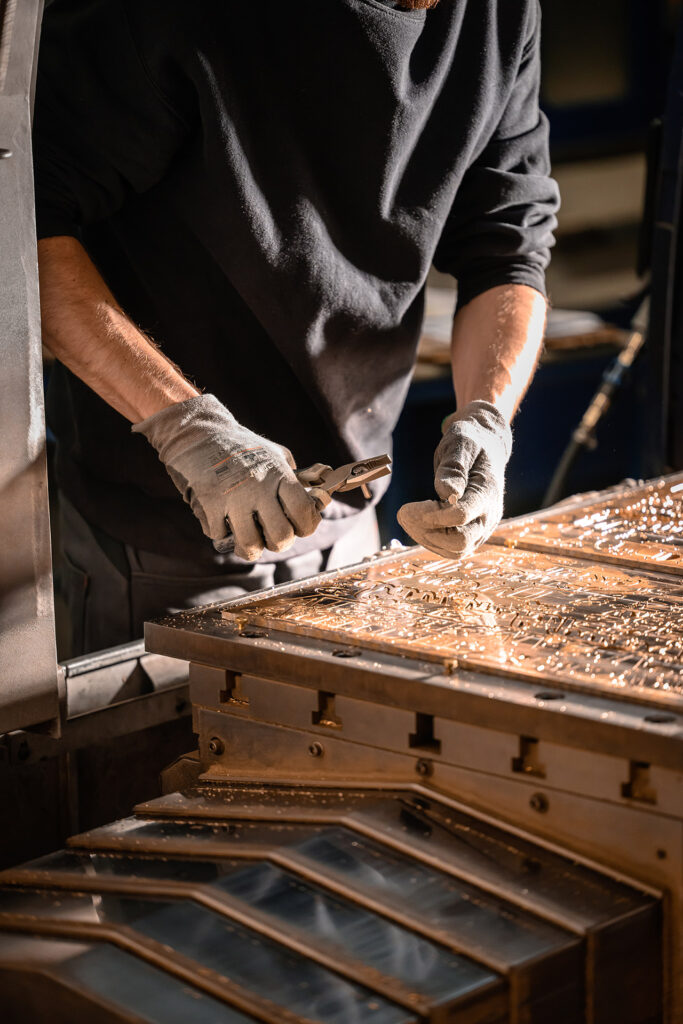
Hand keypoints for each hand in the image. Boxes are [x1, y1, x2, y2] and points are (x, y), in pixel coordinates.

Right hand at [133, 395, 320, 559]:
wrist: (200, 434)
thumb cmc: (243, 447)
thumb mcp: (276, 455)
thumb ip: (295, 479)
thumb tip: (316, 503)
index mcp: (279, 474)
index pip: (304, 512)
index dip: (306, 526)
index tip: (299, 525)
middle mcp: (259, 487)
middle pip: (281, 537)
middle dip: (279, 543)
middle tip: (271, 535)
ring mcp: (233, 497)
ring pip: (250, 545)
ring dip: (250, 546)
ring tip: (248, 536)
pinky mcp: (209, 504)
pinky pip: (220, 536)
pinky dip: (221, 533)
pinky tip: (222, 519)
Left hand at [397, 400, 511, 558]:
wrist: (486, 445)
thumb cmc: (471, 441)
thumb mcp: (461, 443)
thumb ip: (453, 468)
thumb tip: (445, 492)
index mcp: (487, 492)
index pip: (461, 516)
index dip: (432, 516)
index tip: (408, 507)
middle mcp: (489, 515)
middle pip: (460, 543)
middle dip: (427, 532)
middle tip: (404, 513)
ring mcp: (483, 527)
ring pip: (455, 550)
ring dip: (426, 539)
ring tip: (406, 517)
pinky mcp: (474, 532)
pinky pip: (453, 549)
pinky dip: (431, 540)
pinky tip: (416, 522)